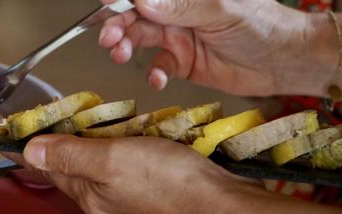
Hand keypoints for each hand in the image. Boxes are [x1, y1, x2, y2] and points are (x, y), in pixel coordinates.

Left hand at [22, 134, 341, 212]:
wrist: (221, 206)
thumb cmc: (171, 185)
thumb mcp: (111, 162)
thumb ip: (71, 155)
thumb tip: (31, 150)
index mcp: (88, 192)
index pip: (49, 167)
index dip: (35, 146)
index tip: (23, 130)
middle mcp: (103, 199)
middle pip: (72, 167)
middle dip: (63, 143)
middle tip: (58, 119)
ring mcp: (126, 197)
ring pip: (99, 167)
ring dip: (94, 143)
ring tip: (90, 124)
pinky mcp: (150, 190)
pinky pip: (125, 168)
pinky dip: (122, 149)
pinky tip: (131, 138)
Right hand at [99, 0, 337, 96]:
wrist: (283, 63)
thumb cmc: (261, 26)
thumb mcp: (219, 10)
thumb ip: (180, 6)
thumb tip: (142, 0)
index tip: (105, 3)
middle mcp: (176, 13)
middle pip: (135, 16)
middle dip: (118, 25)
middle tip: (108, 38)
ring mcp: (177, 37)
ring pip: (140, 40)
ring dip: (126, 47)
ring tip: (119, 54)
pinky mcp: (181, 63)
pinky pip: (158, 67)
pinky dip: (153, 74)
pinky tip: (157, 78)